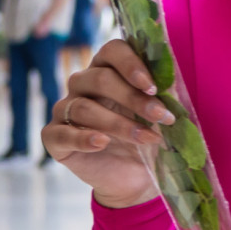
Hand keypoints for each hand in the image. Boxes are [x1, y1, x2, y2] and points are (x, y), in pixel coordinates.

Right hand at [43, 38, 170, 207]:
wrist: (134, 178)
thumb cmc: (147, 138)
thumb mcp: (159, 117)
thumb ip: (163, 97)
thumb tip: (175, 86)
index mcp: (108, 70)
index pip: (112, 51)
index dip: (131, 64)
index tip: (154, 87)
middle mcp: (82, 85)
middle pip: (99, 79)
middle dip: (133, 98)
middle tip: (161, 116)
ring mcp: (65, 110)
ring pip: (84, 107)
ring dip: (120, 124)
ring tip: (148, 138)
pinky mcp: (54, 137)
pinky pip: (61, 133)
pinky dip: (83, 138)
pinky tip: (102, 142)